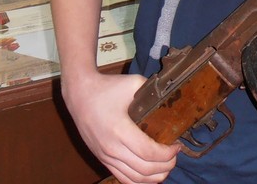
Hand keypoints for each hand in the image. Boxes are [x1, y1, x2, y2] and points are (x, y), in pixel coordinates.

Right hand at [62, 70, 178, 183]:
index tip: (177, 145)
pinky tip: (150, 175)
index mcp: (120, 130)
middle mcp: (112, 148)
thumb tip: (171, 96)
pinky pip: (123, 178)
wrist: (79, 94)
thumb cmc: (106, 88)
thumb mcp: (133, 83)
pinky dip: (139, 181)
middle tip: (175, 155)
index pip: (149, 153)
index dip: (167, 154)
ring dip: (155, 176)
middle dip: (166, 166)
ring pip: (134, 179)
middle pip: (145, 170)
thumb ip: (153, 90)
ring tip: (166, 165)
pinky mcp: (102, 159)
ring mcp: (106, 156)